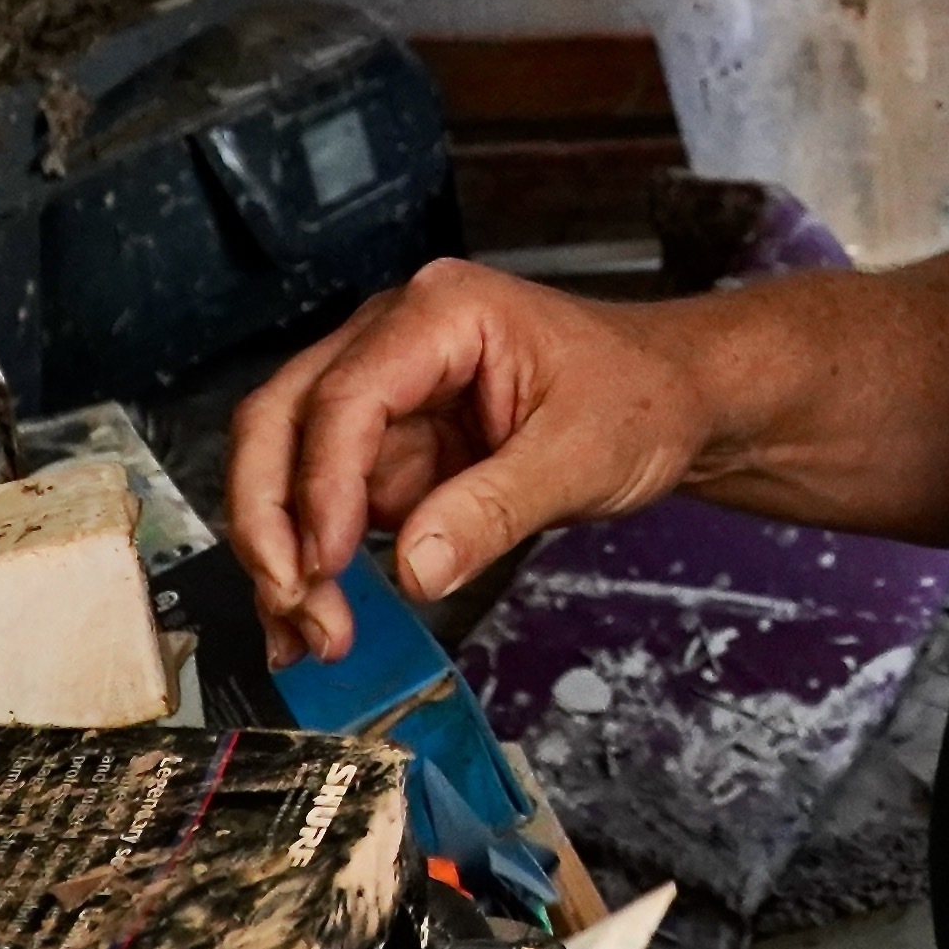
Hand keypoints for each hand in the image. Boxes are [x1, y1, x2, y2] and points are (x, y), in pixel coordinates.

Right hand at [224, 257, 714, 665]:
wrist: (677, 402)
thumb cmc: (642, 400)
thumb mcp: (583, 456)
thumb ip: (495, 510)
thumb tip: (411, 571)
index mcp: (441, 312)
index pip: (347, 395)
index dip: (320, 485)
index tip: (323, 567)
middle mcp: (394, 339)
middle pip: (282, 418)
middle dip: (271, 520)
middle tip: (293, 608)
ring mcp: (386, 394)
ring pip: (287, 466)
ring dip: (284, 553)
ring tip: (308, 636)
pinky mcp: (391, 446)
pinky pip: (327, 503)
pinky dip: (313, 564)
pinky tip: (316, 621)